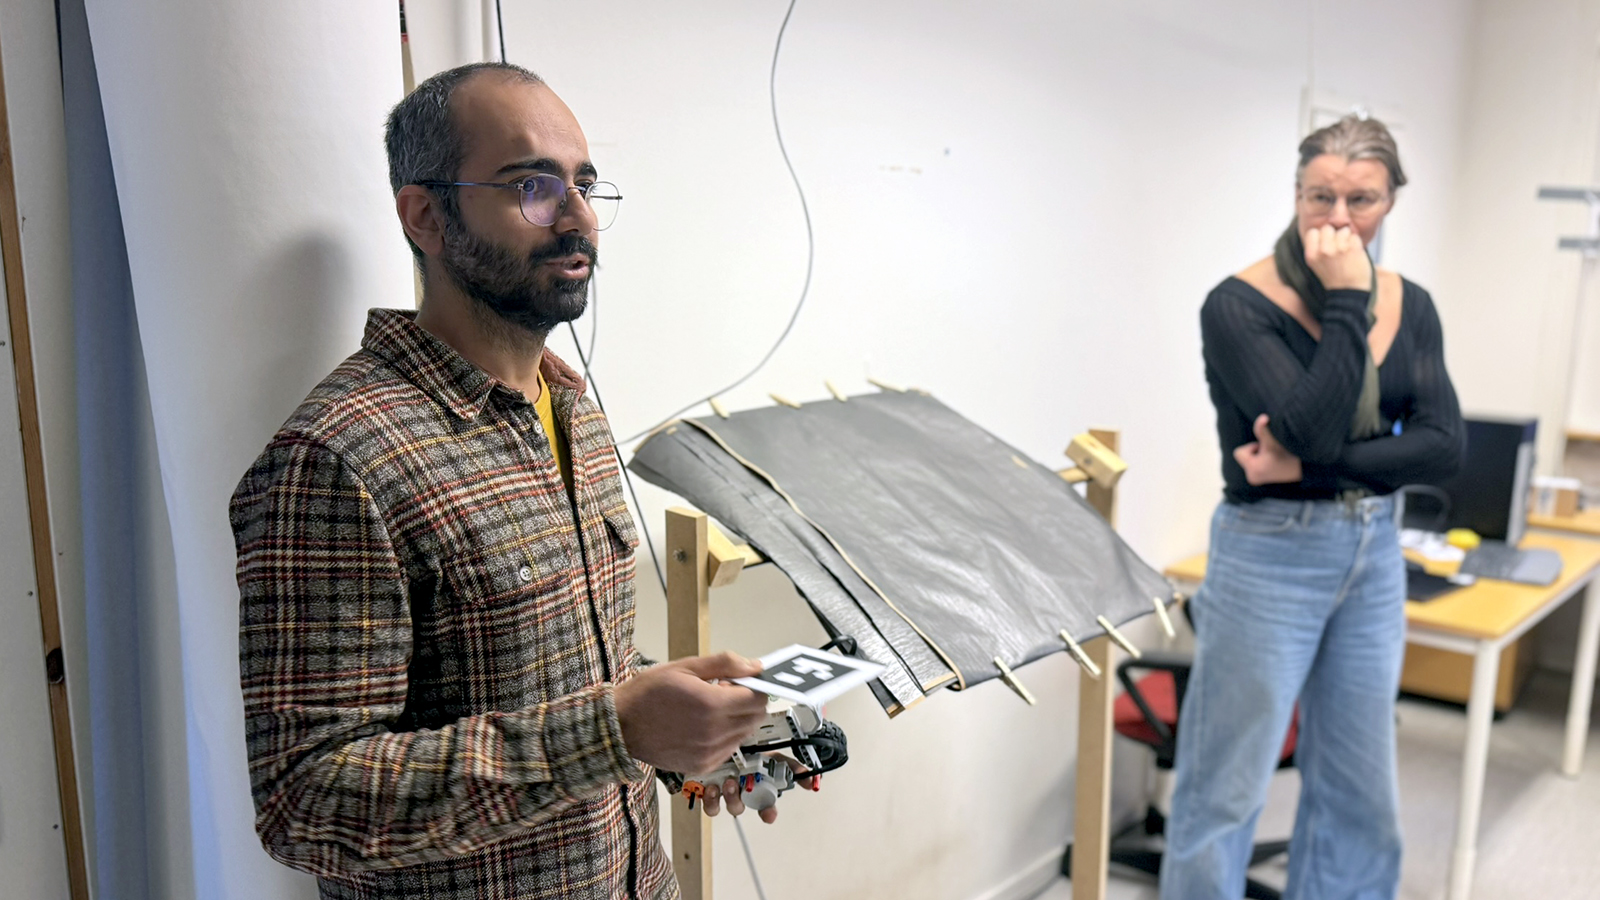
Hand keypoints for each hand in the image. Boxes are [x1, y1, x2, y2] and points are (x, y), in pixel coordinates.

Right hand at [615, 652, 768, 774]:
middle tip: (725, 692)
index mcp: (711, 705)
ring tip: (711, 709)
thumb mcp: (685, 667)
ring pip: (745, 733)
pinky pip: (729, 749)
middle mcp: (714, 733)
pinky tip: (704, 725)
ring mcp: (709, 752)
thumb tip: (753, 665)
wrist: (620, 727)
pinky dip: (725, 736)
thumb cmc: (647, 694)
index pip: (757, 697)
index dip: (752, 686)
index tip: (740, 680)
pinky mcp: (703, 766)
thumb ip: (724, 664)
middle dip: (748, 702)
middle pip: (756, 717)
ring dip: (737, 719)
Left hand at [699, 753, 817, 824]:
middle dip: (749, 799)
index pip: (769, 802)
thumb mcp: (768, 752)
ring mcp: (727, 792)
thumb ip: (789, 765)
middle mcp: (744, 789)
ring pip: (733, 806)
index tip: (769, 814)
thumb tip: (810, 777)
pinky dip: (711, 799)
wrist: (714, 738)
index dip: (769, 811)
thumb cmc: (742, 747)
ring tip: (728, 783)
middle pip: (750, 804)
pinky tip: (712, 787)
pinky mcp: (710, 793)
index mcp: (759, 781)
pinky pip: (712, 806)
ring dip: (732, 797)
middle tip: (746, 786)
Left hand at [1233, 414, 1302, 484]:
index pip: (1239, 452)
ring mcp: (1255, 480)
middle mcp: (1252, 477)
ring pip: (1249, 460)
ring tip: (1273, 459)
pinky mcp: (1258, 481)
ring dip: (1258, 456)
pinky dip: (1260, 462)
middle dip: (1255, 451)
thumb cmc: (1288, 452)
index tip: (1266, 450)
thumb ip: (1263, 430)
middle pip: (1243, 456)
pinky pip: (1252, 467)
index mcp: (1253, 469)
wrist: (1303, 468)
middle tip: (1270, 454)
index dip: (1252, 447)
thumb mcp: (1273, 442)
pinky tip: (1272, 464)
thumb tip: (1263, 417)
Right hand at [1303, 224, 1372, 289]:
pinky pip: (1355, 237)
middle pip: (1327, 228)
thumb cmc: (1333, 276)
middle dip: (1333, 235)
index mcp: (1311, 255)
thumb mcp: (1316, 264)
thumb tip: (1326, 227)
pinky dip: (1356, 243)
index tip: (1325, 245)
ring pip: (1343, 231)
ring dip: (1346, 238)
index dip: (1320, 236)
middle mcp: (1323, 251)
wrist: (1348, 292)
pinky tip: (1353, 254)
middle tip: (1337, 248)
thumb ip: (1317, 247)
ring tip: (1346, 252)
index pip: (1313, 232)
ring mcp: (1339, 250)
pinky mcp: (1354, 249)